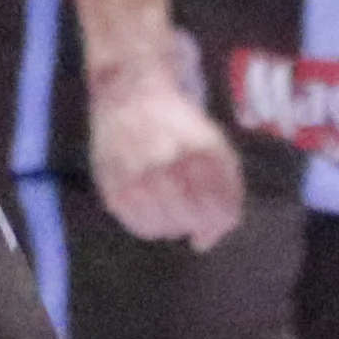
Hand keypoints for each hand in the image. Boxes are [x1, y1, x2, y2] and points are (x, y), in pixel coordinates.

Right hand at [85, 33, 245, 250]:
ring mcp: (136, 177)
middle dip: (198, 216)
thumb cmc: (181, 126)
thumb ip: (226, 193)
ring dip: (174, 220)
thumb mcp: (215, 146)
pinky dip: (151, 222)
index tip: (217, 211)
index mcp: (199, 150)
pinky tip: (152, 199)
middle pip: (193, 221)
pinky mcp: (113, 188)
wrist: (130, 95)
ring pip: (166, 230)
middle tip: (191, 199)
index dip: (223, 217)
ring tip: (169, 194)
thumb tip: (202, 243)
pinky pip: (140, 227)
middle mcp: (165, 163)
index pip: (220, 210)